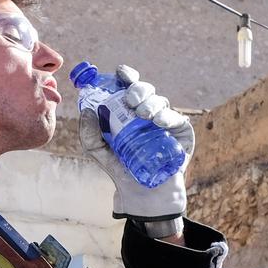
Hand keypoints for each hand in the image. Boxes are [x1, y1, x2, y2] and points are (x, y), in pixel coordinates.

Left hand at [77, 64, 193, 222]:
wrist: (142, 192)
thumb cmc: (120, 167)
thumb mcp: (97, 151)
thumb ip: (88, 133)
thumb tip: (87, 110)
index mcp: (127, 109)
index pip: (127, 85)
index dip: (125, 76)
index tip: (121, 75)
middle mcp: (146, 111)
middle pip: (144, 89)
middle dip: (138, 90)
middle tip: (130, 100)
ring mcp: (164, 120)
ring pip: (160, 101)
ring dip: (151, 103)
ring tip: (143, 115)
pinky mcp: (180, 132)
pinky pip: (175, 118)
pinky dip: (167, 117)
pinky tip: (159, 122)